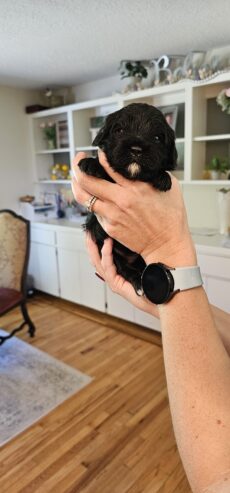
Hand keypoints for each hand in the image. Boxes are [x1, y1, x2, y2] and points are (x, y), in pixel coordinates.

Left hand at [72, 151, 196, 266]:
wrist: (167, 244)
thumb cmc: (170, 216)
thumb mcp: (168, 186)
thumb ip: (151, 172)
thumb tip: (139, 161)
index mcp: (135, 188)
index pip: (107, 167)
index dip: (99, 156)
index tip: (98, 152)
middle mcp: (119, 201)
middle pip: (86, 181)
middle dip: (78, 166)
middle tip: (80, 159)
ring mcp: (112, 215)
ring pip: (83, 197)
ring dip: (77, 184)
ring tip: (77, 176)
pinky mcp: (109, 227)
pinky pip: (94, 211)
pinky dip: (91, 201)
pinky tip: (94, 195)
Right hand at [86, 233, 158, 316]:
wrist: (160, 298)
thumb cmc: (153, 283)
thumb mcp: (142, 264)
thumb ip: (134, 255)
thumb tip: (132, 239)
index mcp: (117, 273)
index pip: (101, 258)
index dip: (95, 246)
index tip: (93, 232)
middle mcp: (112, 278)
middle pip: (95, 260)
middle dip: (90, 246)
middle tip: (87, 232)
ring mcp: (113, 282)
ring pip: (98, 263)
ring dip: (94, 248)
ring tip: (92, 236)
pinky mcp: (116, 285)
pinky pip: (108, 267)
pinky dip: (106, 254)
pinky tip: (107, 244)